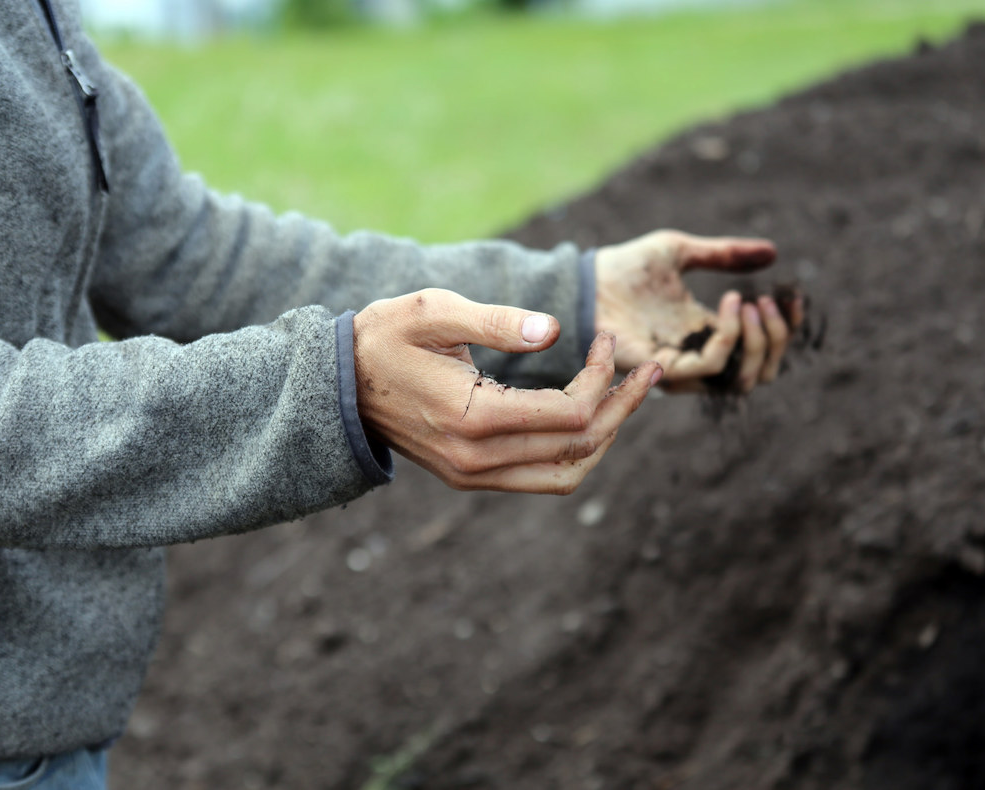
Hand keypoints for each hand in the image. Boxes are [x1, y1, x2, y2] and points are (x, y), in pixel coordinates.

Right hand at [353, 288, 661, 493]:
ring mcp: (474, 476)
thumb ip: (497, 321)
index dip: (605, 377)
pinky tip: (588, 413)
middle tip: (647, 367)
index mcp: (472, 418)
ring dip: (606, 436)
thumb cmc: (386, 336)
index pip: (570, 413)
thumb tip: (557, 331)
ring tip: (627, 395)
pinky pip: (542, 478)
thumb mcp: (435, 311)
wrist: (337, 385)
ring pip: (567, 474)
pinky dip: (576, 451)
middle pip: (579, 446)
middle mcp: (476, 460)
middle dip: (623, 405)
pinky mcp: (472, 478)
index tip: (609, 338)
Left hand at [595, 230, 801, 392]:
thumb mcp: (682, 252)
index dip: (785, 329)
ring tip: (752, 304)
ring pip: (742, 379)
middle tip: (767, 302)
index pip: (761, 349)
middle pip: (760, 372)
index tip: (792, 297)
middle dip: (776, 339)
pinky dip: (730, 338)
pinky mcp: (664, 368)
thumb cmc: (627, 268)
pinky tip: (731, 304)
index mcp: (708, 333)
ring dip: (758, 343)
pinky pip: (711, 367)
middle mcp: (700, 356)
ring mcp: (683, 366)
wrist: (587, 281)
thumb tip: (773, 252)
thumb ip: (725, 254)